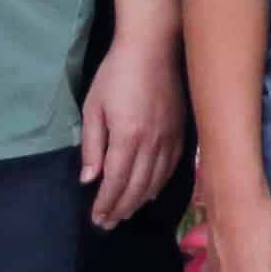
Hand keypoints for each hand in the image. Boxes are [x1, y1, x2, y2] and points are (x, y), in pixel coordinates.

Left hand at [78, 34, 183, 227]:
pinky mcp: (181, 132)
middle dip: (121, 208)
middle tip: (108, 224)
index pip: (117, 181)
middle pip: (137, 186)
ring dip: (140, 201)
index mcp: (127, 137)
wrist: (154, 48)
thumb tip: (90, 179)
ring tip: (126, 213)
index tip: (97, 219)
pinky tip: (151, 192)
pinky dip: (160, 184)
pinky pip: (171, 168)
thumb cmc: (116, 74)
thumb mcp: (94, 107)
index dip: (106, 203)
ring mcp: (170, 139)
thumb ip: (92, 145)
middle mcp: (152, 143)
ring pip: (156, 180)